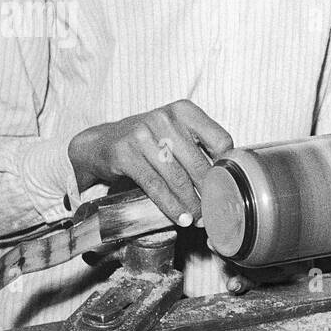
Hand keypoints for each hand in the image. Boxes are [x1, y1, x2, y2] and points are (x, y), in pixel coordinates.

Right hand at [68, 101, 232, 225]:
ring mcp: (142, 134)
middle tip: (216, 212)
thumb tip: (228, 178)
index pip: (220, 140)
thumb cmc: (147, 141)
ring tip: (200, 220)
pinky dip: (172, 206)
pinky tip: (182, 218)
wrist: (101, 143)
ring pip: (178, 178)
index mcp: (183, 110)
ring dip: (192, 204)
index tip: (228, 186)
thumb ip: (200, 147)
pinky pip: (156, 186)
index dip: (226, 167)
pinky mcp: (125, 153)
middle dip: (210, 193)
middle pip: (200, 163)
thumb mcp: (174, 132)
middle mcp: (164, 118)